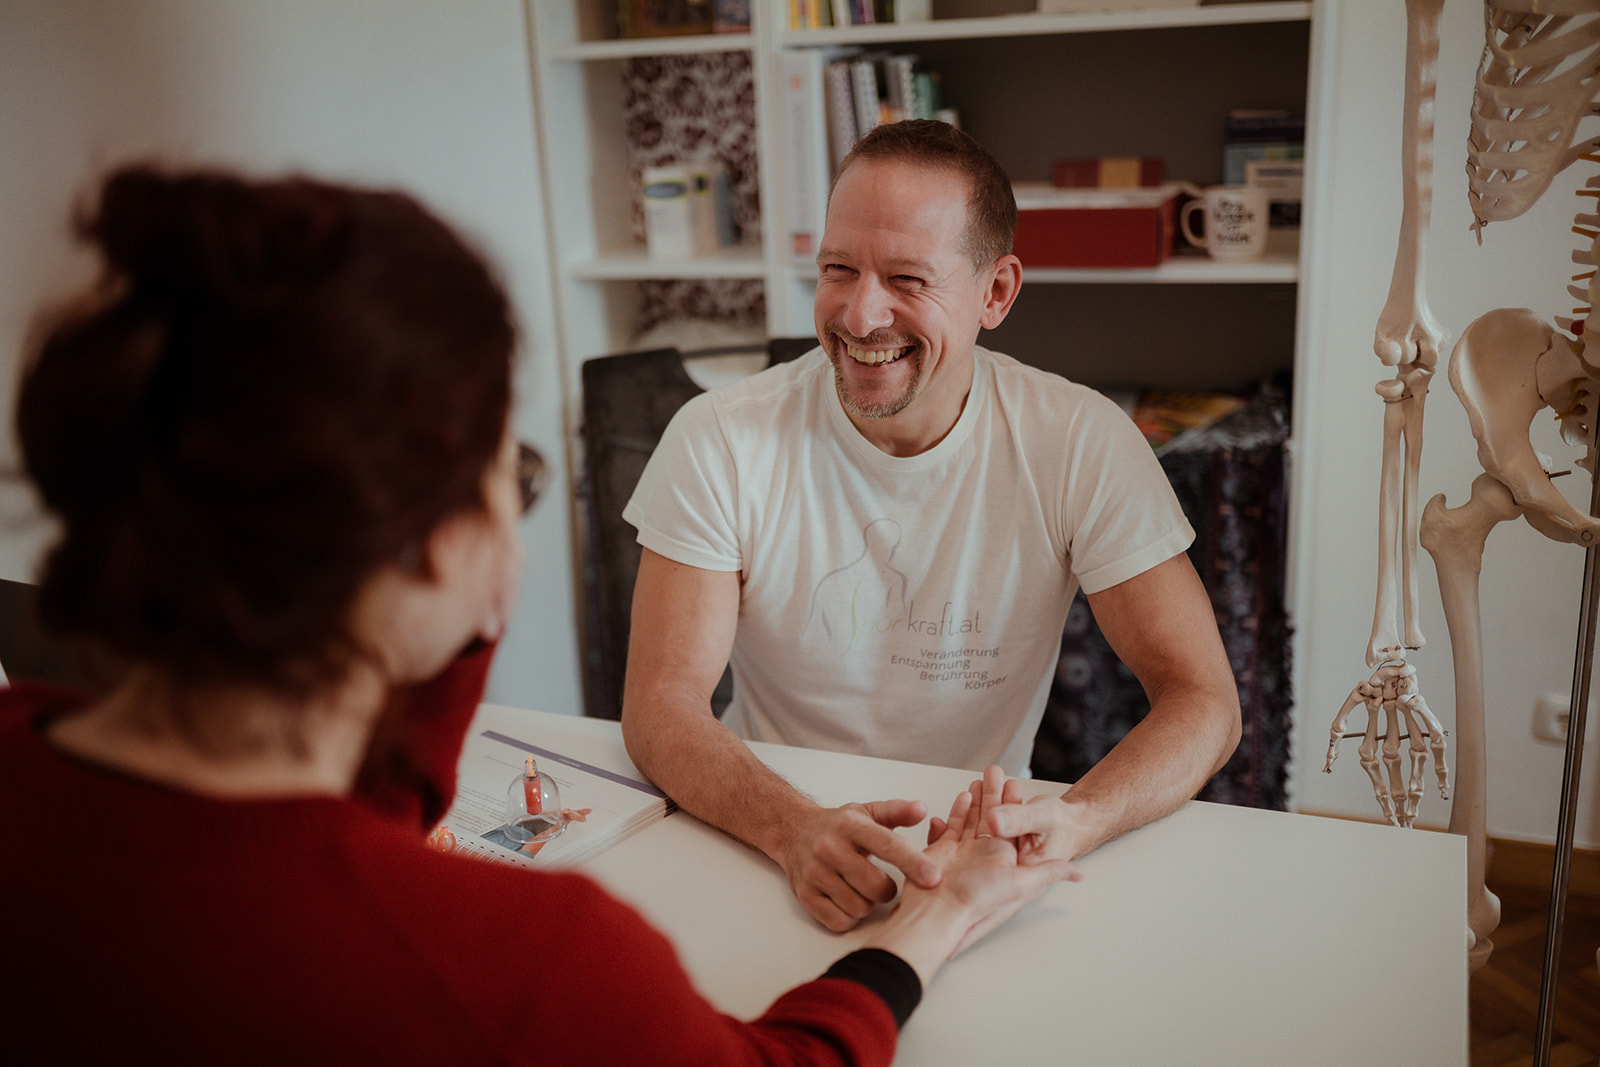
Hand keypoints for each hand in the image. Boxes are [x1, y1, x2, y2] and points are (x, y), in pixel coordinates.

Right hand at [781, 799, 943, 931]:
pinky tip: (846, 899)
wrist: (793, 831)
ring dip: (867, 903)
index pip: (888, 845)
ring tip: (859, 887)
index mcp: (850, 825)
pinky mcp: (805, 895)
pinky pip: (840, 920)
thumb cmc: (837, 826)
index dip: (914, 863)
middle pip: (876, 886)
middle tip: (880, 881)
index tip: (934, 878)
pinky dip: (849, 916)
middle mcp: (829, 847)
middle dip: (886, 890)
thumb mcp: (867, 812)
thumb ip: (896, 812)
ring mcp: (815, 873)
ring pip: (859, 907)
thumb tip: (920, 809)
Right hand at [894, 781, 1081, 964]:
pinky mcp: (943, 854)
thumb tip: (1078, 874)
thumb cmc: (977, 900)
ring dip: (975, 799)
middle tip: (992, 770)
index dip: (1012, 802)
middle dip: (991, 793)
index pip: (1011, 825)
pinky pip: (952, 828)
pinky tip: (961, 798)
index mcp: (1004, 860)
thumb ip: (1048, 873)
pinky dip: (957, 812)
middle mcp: (984, 856)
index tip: (1013, 781)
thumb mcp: (1021, 885)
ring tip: (977, 779)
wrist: (936, 914)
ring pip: (972, 819)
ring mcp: (963, 854)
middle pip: (990, 817)